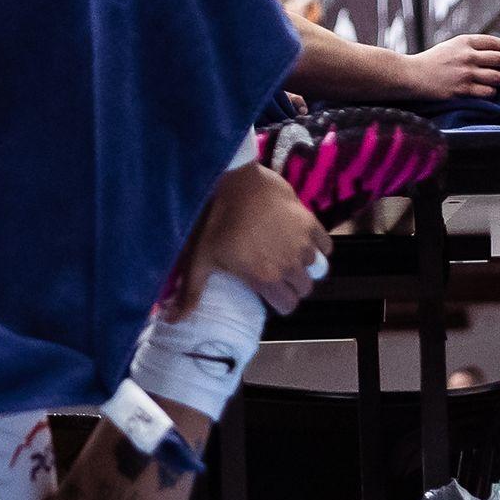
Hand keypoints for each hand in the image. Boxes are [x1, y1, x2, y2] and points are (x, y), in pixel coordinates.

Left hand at [169, 164, 330, 317]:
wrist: (232, 179)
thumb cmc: (214, 220)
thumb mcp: (199, 258)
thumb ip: (190, 292)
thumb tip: (172, 320)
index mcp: (264, 277)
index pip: (288, 306)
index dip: (280, 302)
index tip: (271, 292)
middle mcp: (288, 264)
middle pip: (304, 289)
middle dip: (293, 286)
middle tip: (278, 273)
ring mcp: (302, 243)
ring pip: (316, 268)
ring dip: (304, 266)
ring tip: (288, 256)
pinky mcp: (310, 222)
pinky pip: (326, 245)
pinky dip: (319, 247)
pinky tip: (303, 241)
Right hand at [403, 32, 499, 104]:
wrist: (411, 75)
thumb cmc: (430, 61)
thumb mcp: (450, 46)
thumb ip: (469, 47)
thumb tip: (494, 52)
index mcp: (464, 42)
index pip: (494, 42)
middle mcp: (467, 56)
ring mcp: (465, 73)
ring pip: (498, 77)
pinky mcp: (462, 90)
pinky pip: (487, 92)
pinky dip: (492, 92)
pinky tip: (491, 92)